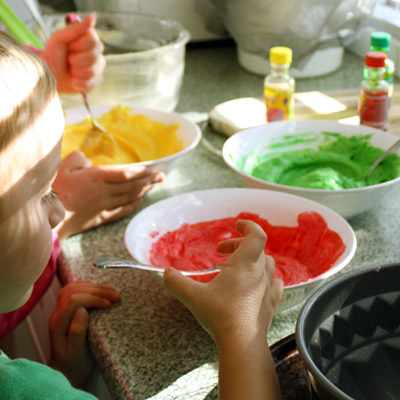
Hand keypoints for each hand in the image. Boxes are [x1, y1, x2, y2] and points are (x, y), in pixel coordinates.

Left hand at [40, 14, 104, 92]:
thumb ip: (76, 29)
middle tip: (68, 60)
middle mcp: (96, 53)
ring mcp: (97, 68)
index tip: (70, 47)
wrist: (49, 74)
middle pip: (95, 56)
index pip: (94, 41)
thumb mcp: (60, 38)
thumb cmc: (53, 54)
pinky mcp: (95, 81)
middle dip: (77, 60)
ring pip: (93, 71)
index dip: (80, 45)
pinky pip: (91, 83)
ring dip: (76, 72)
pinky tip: (73, 80)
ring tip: (70, 70)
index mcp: (88, 39)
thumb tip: (92, 17)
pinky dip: (78, 83)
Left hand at [48, 280, 119, 386]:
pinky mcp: (67, 310)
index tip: (108, 304)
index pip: (73, 300)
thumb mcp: (76, 353)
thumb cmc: (74, 364)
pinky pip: (72, 290)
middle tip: (116, 296)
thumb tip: (82, 310)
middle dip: (97, 291)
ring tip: (111, 290)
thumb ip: (77, 332)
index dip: (92, 298)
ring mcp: (60, 311)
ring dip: (93, 287)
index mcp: (58, 323)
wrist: (66, 370)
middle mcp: (57, 314)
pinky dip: (85, 286)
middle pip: (74, 291)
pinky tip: (95, 287)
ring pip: (73, 288)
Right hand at [53, 151, 163, 240]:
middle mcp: (104, 191)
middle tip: (162, 176)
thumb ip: (77, 159)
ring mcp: (104, 205)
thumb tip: (88, 159)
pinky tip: (140, 201)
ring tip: (154, 186)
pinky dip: (133, 205)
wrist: (49, 217)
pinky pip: (122, 210)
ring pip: (129, 197)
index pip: (125, 173)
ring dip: (143, 191)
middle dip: (149, 180)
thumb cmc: (55, 190)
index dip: (141, 171)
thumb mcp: (63, 168)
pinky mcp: (101, 216)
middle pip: (131, 185)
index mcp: (96, 177)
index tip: (153, 169)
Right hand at [164, 220, 283, 399]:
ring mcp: (268, 288)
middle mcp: (259, 273)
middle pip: (256, 249)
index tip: (236, 224)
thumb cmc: (219, 316)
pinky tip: (259, 283)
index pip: (256, 235)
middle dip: (238, 245)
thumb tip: (165, 273)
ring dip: (253, 260)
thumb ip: (176, 282)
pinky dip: (267, 278)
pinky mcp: (271, 303)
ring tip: (237, 266)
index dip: (248, 225)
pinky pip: (275, 283)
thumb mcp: (193, 296)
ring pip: (267, 264)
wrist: (241, 343)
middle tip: (221, 252)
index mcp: (244, 265)